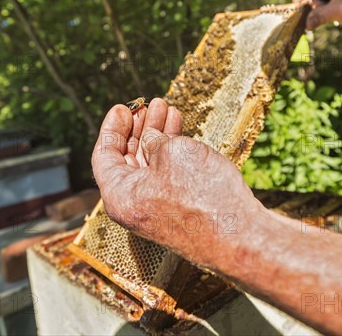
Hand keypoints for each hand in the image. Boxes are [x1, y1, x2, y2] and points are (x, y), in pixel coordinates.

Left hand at [91, 98, 262, 265]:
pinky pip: (165, 176)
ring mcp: (155, 210)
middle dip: (139, 128)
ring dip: (157, 135)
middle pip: (127, 159)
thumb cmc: (202, 195)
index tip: (123, 108)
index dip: (113, 127)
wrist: (237, 235)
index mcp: (120, 195)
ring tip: (168, 110)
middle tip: (148, 106)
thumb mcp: (172, 152)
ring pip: (149, 165)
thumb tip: (150, 138)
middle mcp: (133, 205)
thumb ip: (154, 141)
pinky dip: (170, 152)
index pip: (104, 155)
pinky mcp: (177, 211)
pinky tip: (179, 131)